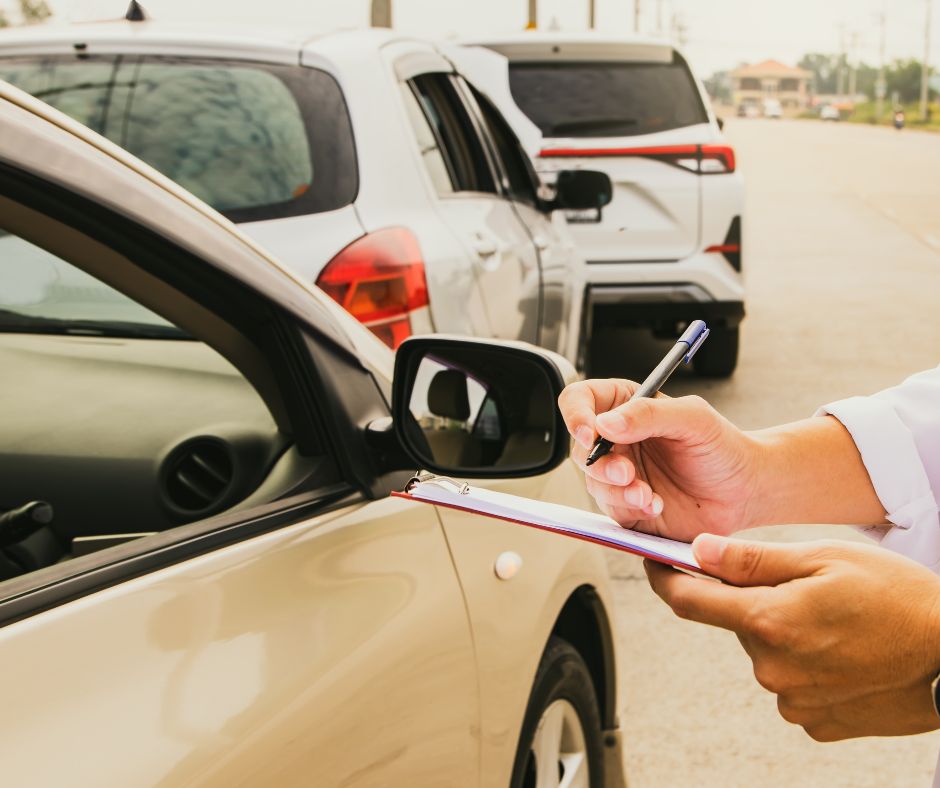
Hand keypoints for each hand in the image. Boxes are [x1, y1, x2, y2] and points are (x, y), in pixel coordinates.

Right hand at [558, 378, 761, 539]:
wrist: (744, 491)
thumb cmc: (722, 447)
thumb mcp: (693, 418)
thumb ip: (649, 414)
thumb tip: (606, 424)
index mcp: (625, 406)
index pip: (579, 400)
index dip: (576, 415)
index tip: (590, 433)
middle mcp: (616, 439)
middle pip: (579, 447)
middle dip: (600, 464)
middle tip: (626, 472)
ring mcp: (619, 474)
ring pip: (592, 482)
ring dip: (617, 491)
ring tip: (648, 495)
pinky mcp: (626, 506)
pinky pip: (611, 509)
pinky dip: (630, 509)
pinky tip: (656, 505)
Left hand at [646, 535, 939, 740]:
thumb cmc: (898, 598)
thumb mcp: (822, 558)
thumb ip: (751, 560)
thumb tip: (697, 552)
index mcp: (767, 622)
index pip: (688, 602)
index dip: (664, 578)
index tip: (654, 563)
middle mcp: (771, 668)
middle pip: (736, 623)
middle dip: (752, 600)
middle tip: (800, 585)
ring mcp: (793, 700)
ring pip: (765, 652)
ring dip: (782, 631)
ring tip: (833, 619)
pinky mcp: (816, 721)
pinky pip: (791, 683)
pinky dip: (804, 662)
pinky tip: (841, 650)